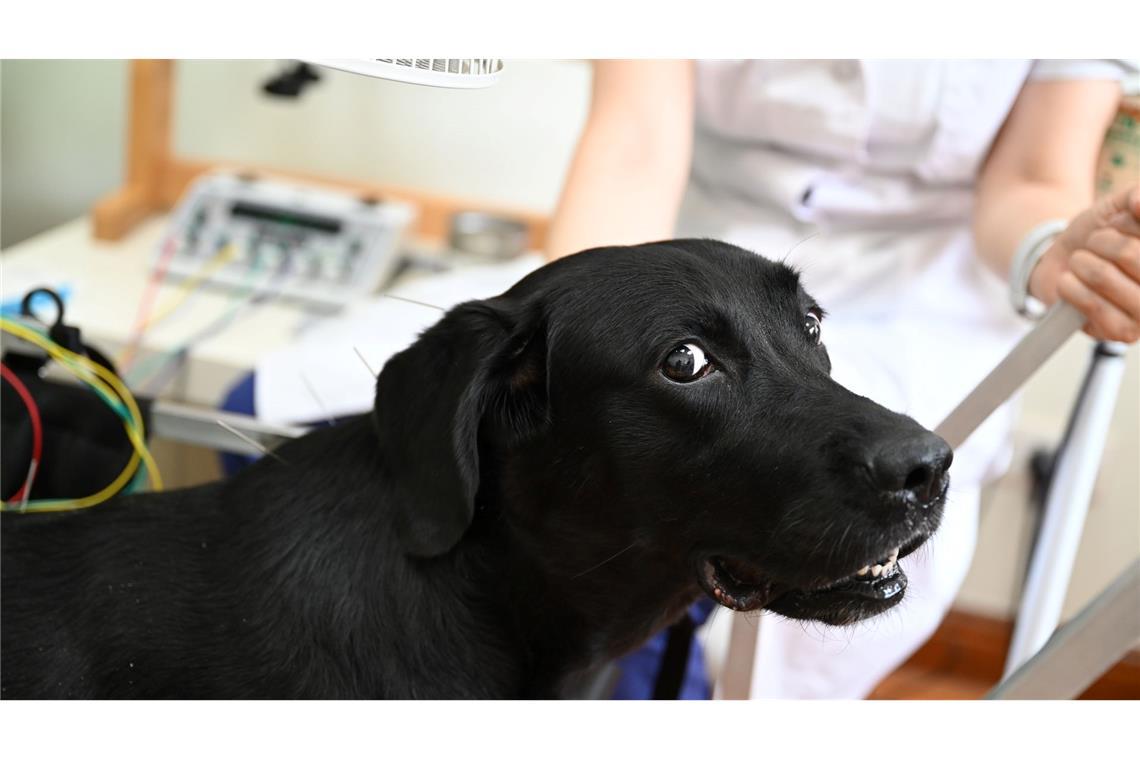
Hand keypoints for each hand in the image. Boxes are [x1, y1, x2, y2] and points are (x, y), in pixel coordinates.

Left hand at [1029, 185, 1139, 342]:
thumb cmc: (1101, 232)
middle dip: (1102, 241)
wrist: (1063, 261)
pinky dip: (1071, 286)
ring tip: (1081, 262)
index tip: (1118, 224)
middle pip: (1130, 254)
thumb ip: (1135, 196)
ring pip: (1104, 277)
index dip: (1128, 225)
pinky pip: (1090, 305)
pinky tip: (1070, 282)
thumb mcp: (1120, 205)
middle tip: (1096, 244)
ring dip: (1082, 262)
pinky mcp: (1121, 334)